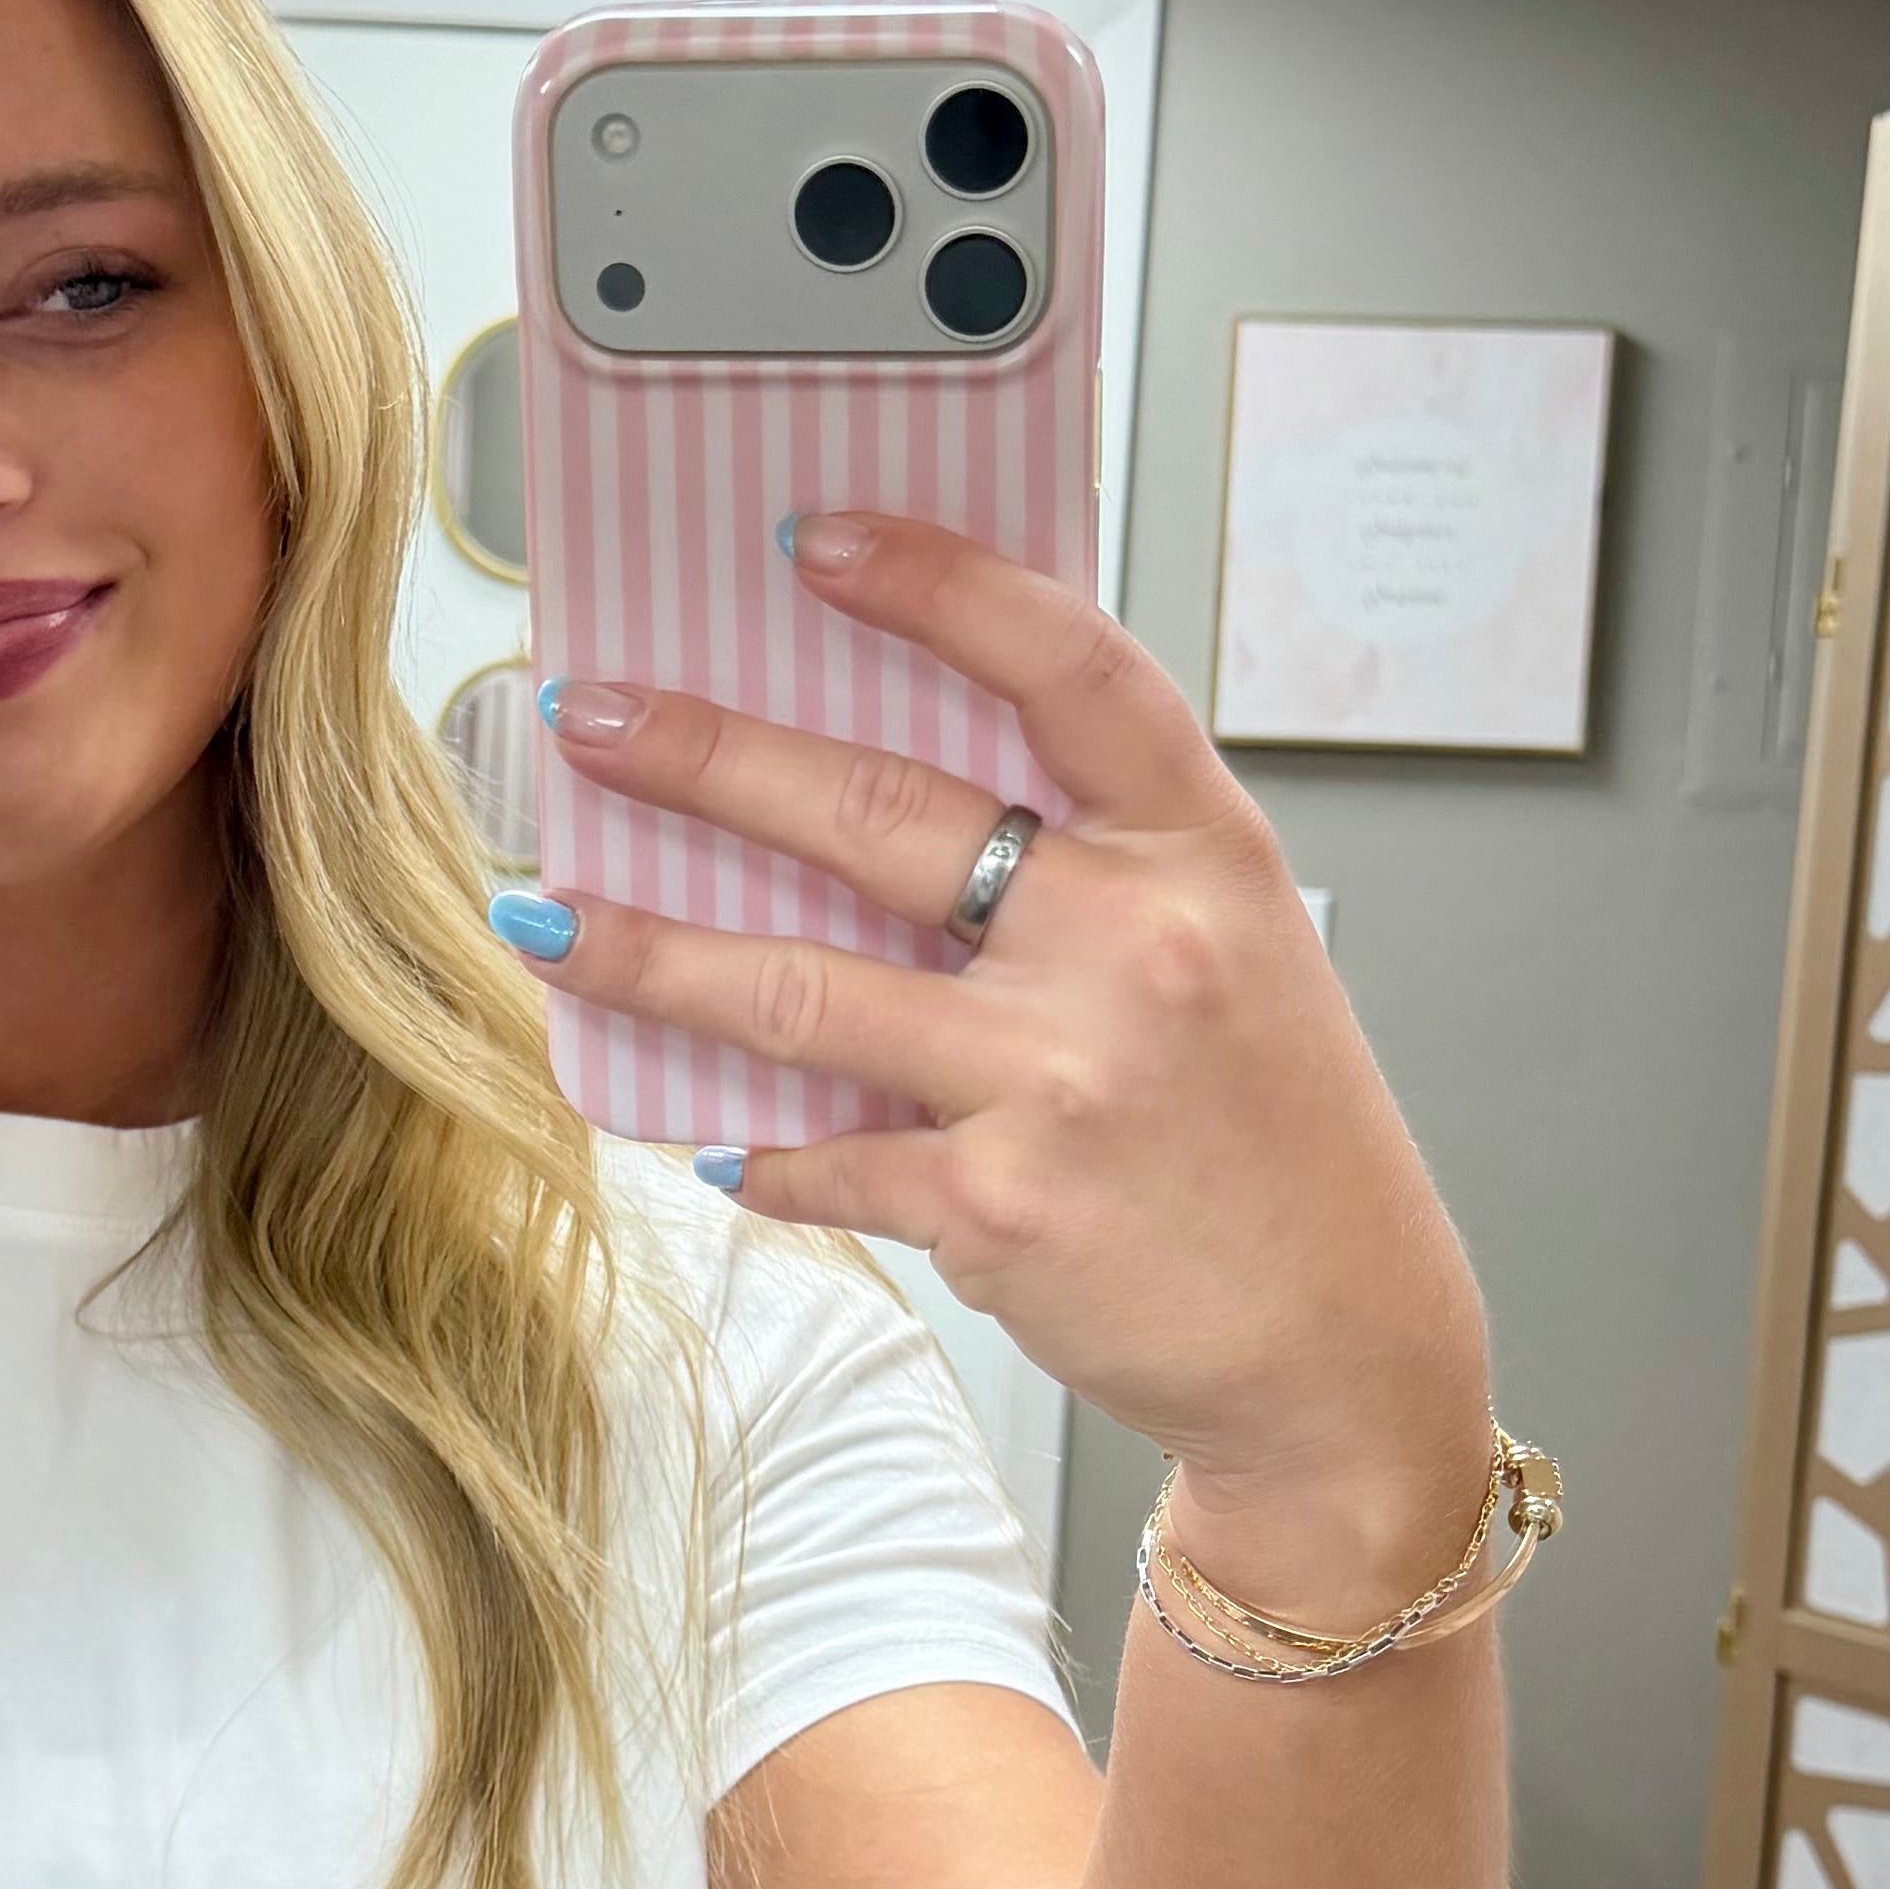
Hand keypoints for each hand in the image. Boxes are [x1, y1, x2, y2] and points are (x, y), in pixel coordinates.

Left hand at [517, 509, 1495, 1623]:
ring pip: (797, 989)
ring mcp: (1059, 1076)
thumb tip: (886, 807)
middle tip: (593, 717)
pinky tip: (710, 1139)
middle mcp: (1135, 944)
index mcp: (1203, 852)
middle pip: (880, 813)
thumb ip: (1098, 868)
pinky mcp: (996, 1205)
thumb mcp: (1240, 952)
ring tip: (546, 915)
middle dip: (706, 756)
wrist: (1343, 1347)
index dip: (937, 585)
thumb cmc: (1281, 1142)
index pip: (1065, 665)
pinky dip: (759, 1152)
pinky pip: (828, 1158)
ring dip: (648, 951)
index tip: (815, 541)